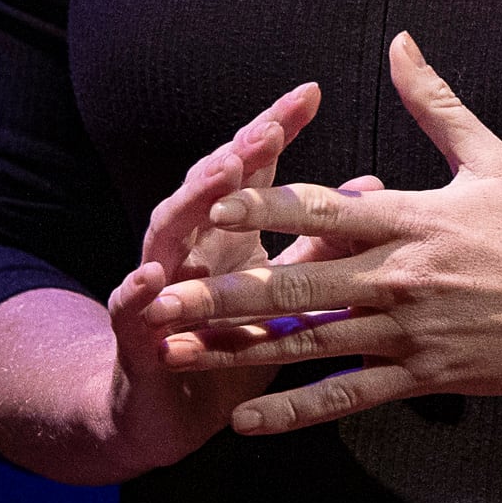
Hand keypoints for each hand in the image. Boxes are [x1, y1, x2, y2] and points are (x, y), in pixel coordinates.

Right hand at [97, 82, 383, 472]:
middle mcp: (189, 246)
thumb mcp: (285, 289)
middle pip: (209, 188)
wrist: (170, 409)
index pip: (251, 169)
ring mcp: (157, 285)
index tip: (312, 93)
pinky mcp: (133, 335)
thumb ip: (319, 241)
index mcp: (226, 231)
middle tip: (266, 129)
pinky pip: (128, 309)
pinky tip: (152, 277)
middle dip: (236, 156)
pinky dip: (138, 292)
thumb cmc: (232, 338)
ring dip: (190, 203)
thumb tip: (372, 187)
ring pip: (168, 232)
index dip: (277, 130)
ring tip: (218, 176)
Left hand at [146, 32, 501, 436]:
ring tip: (182, 353)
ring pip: (311, 344)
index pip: (323, 208)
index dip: (264, 205)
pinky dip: (296, 410)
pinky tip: (247, 418)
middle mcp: (401, 277)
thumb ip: (434, 103)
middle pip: (298, 284)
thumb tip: (399, 43)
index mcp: (411, 218)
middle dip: (225, 290)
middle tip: (164, 295)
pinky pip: (348, 396)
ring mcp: (410, 332)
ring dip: (242, 349)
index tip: (214, 202)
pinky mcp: (424, 376)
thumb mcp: (492, 157)